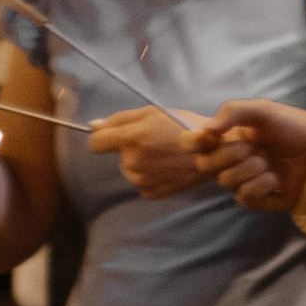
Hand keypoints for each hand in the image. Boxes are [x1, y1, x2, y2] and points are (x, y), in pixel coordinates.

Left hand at [88, 106, 214, 197]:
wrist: (212, 151)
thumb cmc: (183, 125)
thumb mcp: (152, 112)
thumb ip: (119, 119)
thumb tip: (93, 126)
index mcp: (131, 138)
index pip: (95, 143)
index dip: (103, 137)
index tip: (114, 136)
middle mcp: (132, 162)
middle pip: (117, 155)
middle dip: (130, 148)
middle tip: (155, 140)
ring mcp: (142, 180)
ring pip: (128, 169)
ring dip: (140, 162)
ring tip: (164, 154)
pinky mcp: (151, 193)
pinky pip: (141, 182)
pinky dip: (150, 175)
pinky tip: (166, 167)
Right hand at [191, 98, 305, 211]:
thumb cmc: (291, 126)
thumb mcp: (263, 110)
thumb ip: (233, 112)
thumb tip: (207, 129)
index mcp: (228, 138)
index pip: (195, 144)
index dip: (194, 142)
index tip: (207, 138)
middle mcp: (232, 160)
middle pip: (206, 165)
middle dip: (230, 155)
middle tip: (253, 147)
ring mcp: (244, 181)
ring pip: (227, 182)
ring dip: (251, 170)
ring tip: (270, 162)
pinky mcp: (259, 200)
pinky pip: (245, 198)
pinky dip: (262, 186)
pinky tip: (276, 179)